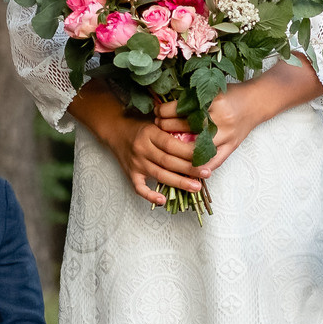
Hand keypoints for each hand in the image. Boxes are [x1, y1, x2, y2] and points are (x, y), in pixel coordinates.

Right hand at [73, 87, 206, 205]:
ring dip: (179, 182)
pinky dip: (150, 196)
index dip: (188, 152)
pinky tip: (163, 201)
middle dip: (189, 168)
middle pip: (167, 161)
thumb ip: (172, 130)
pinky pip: (139, 188)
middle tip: (206, 173)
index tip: (204, 156)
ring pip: (159, 175)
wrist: (115, 130)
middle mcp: (141, 149)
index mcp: (149, 133)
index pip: (170, 144)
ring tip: (196, 187)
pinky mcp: (130, 174)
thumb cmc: (141, 126)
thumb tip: (199, 139)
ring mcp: (135, 163)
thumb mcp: (156, 122)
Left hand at [155, 62, 321, 179]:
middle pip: (187, 127)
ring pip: (198, 148)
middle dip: (167, 126)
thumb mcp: (212, 90)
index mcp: (215, 101)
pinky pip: (213, 161)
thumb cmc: (232, 94)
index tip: (157, 111)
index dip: (166, 111)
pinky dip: (198, 166)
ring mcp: (228, 135)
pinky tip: (185, 165)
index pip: (183, 108)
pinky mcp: (232, 147)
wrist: (257, 103)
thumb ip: (193, 98)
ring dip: (178, 148)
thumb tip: (165, 105)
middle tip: (157, 125)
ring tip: (166, 143)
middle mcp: (222, 119)